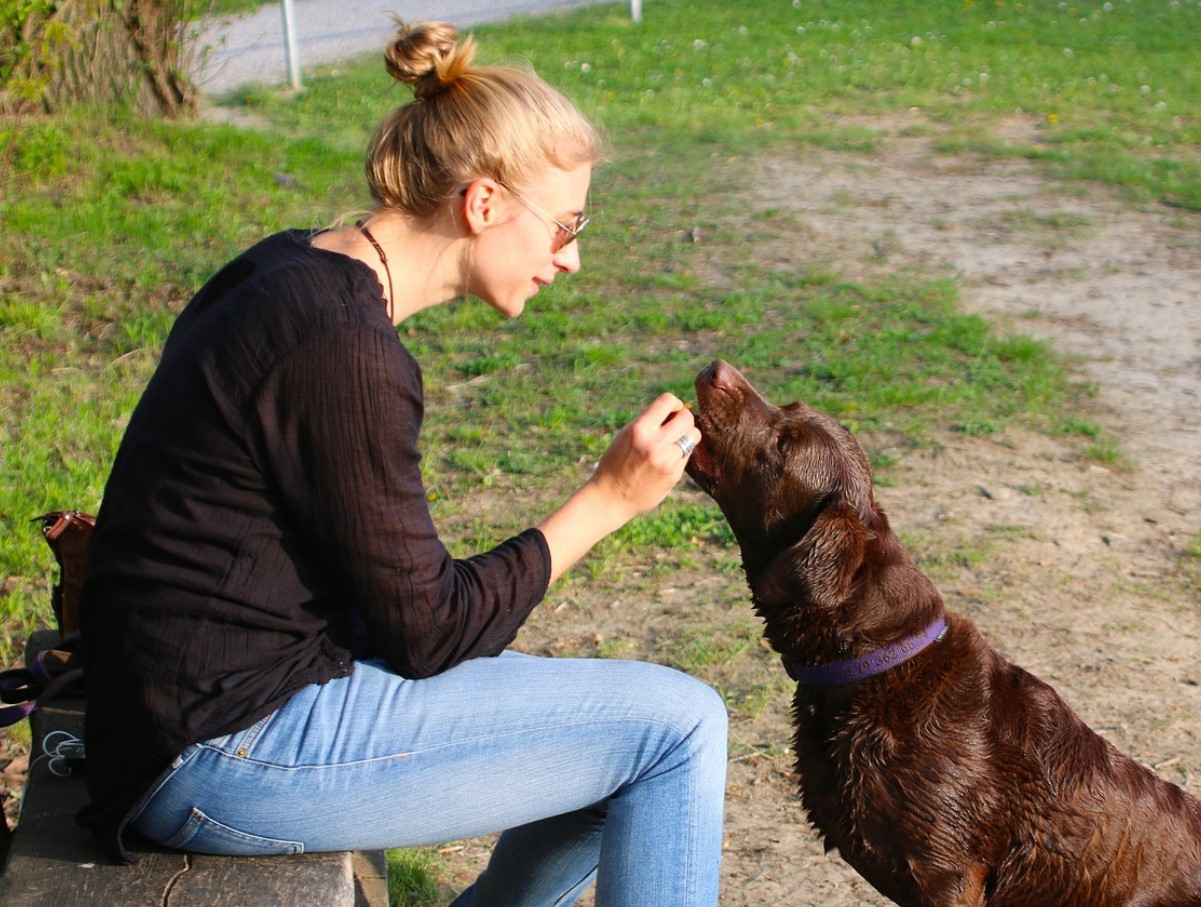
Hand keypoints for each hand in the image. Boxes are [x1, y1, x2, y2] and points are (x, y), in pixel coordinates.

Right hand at [589, 393, 698, 521]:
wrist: (612, 497)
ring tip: (675, 440)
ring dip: (687, 434)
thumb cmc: (616, 463)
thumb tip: (675, 410)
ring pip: (693, 435)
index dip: (674, 403)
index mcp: (639, 429)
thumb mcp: (625, 436)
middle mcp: (654, 444)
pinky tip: (669, 458)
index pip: (668, 401)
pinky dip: (682, 452)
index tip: (671, 410)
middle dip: (683, 418)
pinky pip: (688, 453)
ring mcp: (667, 460)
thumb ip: (648, 422)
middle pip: (686, 417)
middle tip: (675, 425)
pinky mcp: (674, 474)